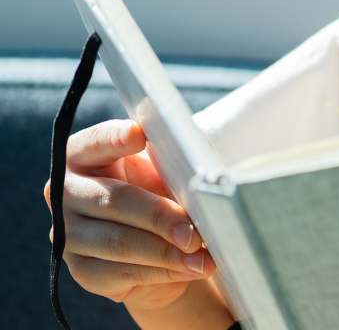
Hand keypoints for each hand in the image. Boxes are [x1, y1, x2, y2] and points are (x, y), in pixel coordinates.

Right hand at [42, 118, 216, 312]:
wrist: (158, 242)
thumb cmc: (161, 191)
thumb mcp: (164, 169)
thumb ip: (169, 162)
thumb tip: (195, 168)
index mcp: (83, 155)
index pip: (94, 142)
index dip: (114, 139)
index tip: (139, 135)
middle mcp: (66, 193)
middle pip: (112, 200)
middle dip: (158, 216)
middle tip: (194, 231)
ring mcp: (69, 234)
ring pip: (118, 242)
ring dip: (165, 251)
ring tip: (201, 256)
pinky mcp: (83, 270)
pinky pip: (121, 273)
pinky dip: (162, 271)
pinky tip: (189, 268)